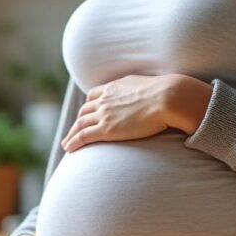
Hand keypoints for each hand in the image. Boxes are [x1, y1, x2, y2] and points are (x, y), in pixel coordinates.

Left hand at [61, 74, 212, 151]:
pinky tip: (68, 149)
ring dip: (71, 134)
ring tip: (67, 144)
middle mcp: (106, 99)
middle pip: (84, 111)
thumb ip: (143, 91)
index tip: (86, 113)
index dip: (88, 105)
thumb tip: (152, 95)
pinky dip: (73, 142)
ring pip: (80, 124)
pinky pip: (83, 136)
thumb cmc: (167, 94)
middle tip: (74, 131)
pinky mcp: (107, 129)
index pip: (94, 95)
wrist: (168, 98)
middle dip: (78, 121)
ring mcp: (104, 114)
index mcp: (115, 87)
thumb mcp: (149, 85)